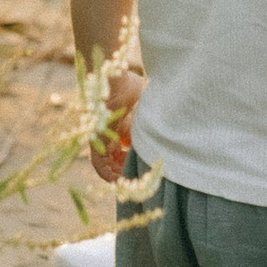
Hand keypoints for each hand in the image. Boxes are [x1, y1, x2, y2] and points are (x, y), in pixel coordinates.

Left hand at [89, 52, 142, 180]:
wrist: (114, 82)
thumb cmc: (130, 87)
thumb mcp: (145, 105)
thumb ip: (151, 116)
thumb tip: (171, 119)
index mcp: (119, 124)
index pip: (124, 148)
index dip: (133, 158)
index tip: (146, 164)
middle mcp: (109, 134)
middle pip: (116, 158)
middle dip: (128, 170)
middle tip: (141, 177)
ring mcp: (101, 139)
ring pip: (107, 165)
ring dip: (119, 176)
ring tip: (133, 183)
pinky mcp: (95, 142)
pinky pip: (99, 165)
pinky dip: (109, 176)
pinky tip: (120, 182)